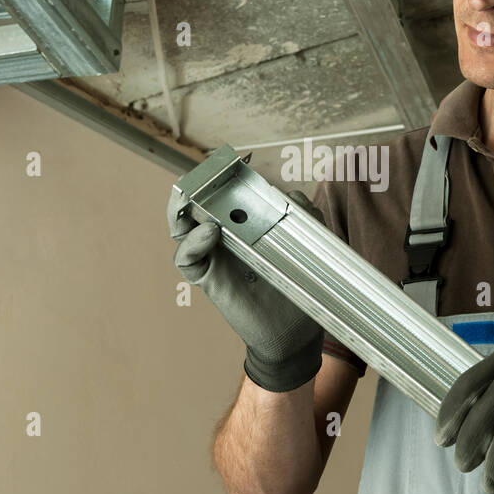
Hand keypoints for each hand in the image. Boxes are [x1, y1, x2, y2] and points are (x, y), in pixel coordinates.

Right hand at [167, 186, 326, 391]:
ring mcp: (213, 256)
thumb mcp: (311, 244)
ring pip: (182, 227)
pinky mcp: (208, 278)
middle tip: (204, 174)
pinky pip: (187, 259)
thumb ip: (303, 215)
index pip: (225, 192)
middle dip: (196, 185)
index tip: (230, 163)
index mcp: (246, 223)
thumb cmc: (299, 285)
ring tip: (190, 197)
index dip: (221, 176)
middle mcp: (225, 236)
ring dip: (182, 209)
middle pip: (196, 203)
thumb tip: (290, 195)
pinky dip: (192, 243)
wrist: (294, 330)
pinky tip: (209, 233)